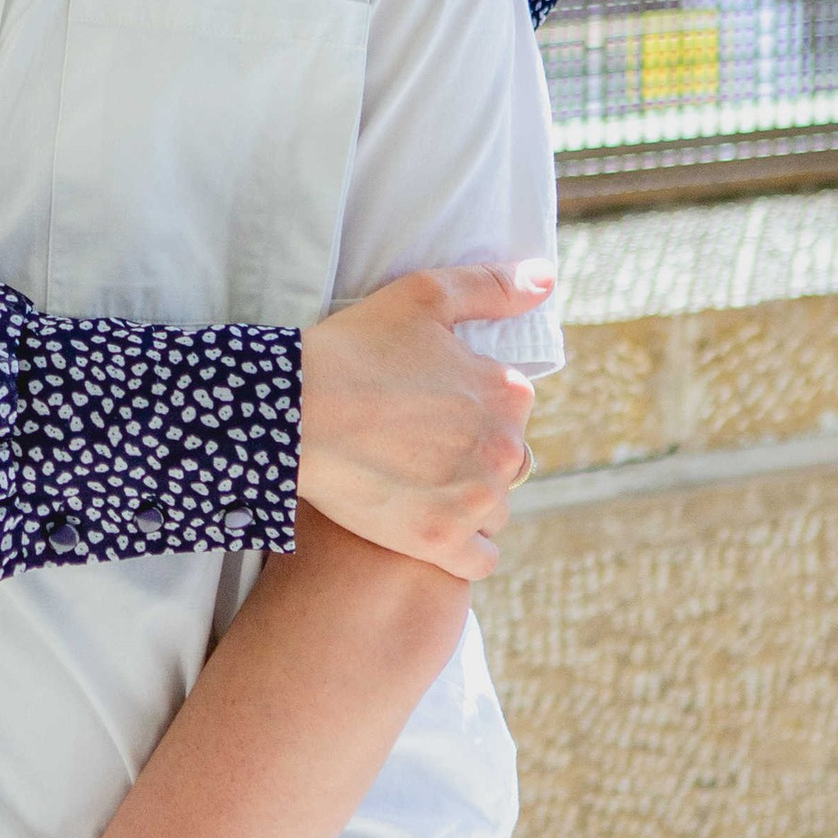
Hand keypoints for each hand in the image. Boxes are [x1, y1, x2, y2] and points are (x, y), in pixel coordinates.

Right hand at [299, 266, 549, 576]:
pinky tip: (428, 529)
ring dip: (466, 503)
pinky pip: (480, 559)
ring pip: (494, 510)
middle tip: (415, 449)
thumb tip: (546, 278)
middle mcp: (505, 450)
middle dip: (472, 458)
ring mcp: (475, 501)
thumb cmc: (352, 349)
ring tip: (414, 488)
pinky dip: (461, 549)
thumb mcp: (423, 296)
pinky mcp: (442, 542)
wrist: (290, 412)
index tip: (426, 408)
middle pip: (506, 463)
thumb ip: (491, 287)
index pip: (511, 410)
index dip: (468, 407)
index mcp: (507, 394)